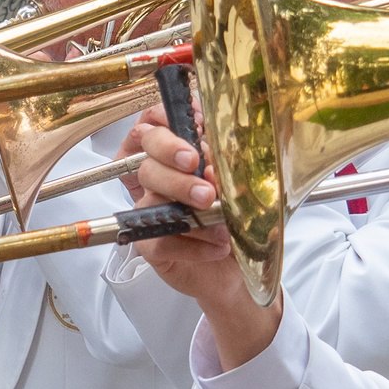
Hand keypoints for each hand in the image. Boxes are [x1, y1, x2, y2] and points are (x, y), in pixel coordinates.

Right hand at [118, 105, 279, 369]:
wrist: (237, 270)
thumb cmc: (237, 220)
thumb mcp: (242, 184)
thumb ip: (230, 161)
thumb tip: (225, 146)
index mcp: (173, 157)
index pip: (151, 125)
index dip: (162, 118)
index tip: (195, 120)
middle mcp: (156, 180)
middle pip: (146, 156)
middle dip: (171, 153)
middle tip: (198, 164)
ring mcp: (149, 212)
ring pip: (152, 196)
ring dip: (185, 197)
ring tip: (216, 208)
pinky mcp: (150, 244)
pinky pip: (161, 238)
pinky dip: (194, 243)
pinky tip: (219, 245)